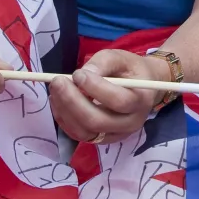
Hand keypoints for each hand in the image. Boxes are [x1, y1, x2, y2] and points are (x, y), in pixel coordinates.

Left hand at [49, 49, 164, 143]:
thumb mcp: (121, 58)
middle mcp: (131, 122)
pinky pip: (79, 135)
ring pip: (85, 131)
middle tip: (58, 82)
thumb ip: (102, 63)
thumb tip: (81, 75)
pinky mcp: (102, 139)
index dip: (95, 88)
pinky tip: (59, 102)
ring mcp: (116, 134)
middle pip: (97, 121)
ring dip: (65, 111)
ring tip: (55, 91)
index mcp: (141, 100)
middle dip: (73, 102)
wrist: (142, 89)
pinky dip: (64, 119)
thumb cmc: (131, 71)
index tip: (77, 74)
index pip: (118, 101)